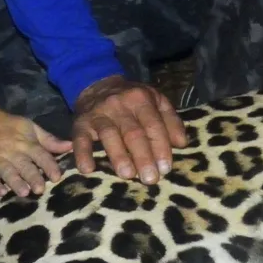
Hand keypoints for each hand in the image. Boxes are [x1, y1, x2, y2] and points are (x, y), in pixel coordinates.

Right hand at [0, 95, 72, 199]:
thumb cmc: (7, 126)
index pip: (41, 155)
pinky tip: (0, 192)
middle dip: (33, 177)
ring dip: (16, 182)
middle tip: (40, 189)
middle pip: (25, 166)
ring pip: (8, 173)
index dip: (49, 166)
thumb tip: (71, 146)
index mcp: (27, 143)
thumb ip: (49, 140)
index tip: (57, 176)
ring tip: (24, 192)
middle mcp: (13, 153)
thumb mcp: (30, 128)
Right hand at [70, 73, 186, 182]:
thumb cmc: (133, 99)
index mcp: (142, 99)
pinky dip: (83, 154)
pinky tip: (87, 169)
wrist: (97, 84)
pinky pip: (80, 139)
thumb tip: (182, 143)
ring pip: (110, 135)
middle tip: (150, 178)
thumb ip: (170, 120)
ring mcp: (99, 114)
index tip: (165, 168)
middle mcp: (120, 105)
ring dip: (118, 156)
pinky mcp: (80, 123)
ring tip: (127, 175)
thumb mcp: (156, 101)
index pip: (154, 125)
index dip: (160, 147)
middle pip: (133, 132)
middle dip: (143, 157)